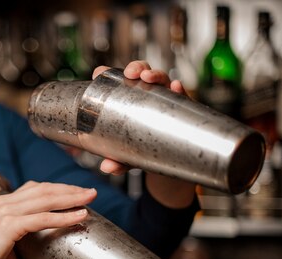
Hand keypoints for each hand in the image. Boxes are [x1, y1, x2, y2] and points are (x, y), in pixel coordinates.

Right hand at [0, 181, 96, 258]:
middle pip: (45, 189)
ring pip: (46, 199)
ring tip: (90, 198)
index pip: (37, 190)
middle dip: (70, 190)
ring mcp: (6, 212)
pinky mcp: (7, 225)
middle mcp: (5, 204)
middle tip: (92, 192)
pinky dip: (62, 216)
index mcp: (4, 207)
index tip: (78, 193)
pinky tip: (78, 216)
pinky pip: (41, 218)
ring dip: (71, 197)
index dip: (59, 190)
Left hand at [92, 61, 195, 208]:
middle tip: (130, 74)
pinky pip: (182, 96)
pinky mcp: (182, 108)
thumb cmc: (143, 148)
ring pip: (162, 79)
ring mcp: (166, 99)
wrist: (168, 159)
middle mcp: (148, 95)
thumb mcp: (129, 156)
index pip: (119, 81)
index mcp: (131, 100)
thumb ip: (118, 161)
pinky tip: (176, 87)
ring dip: (155, 74)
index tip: (98, 73)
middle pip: (142, 74)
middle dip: (136, 68)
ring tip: (148, 77)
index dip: (109, 73)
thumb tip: (108, 167)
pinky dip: (180, 89)